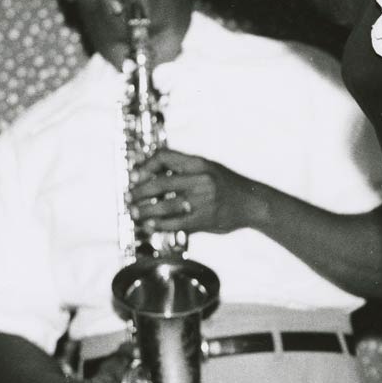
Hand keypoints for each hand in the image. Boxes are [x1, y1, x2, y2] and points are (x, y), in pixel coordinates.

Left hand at [130, 148, 263, 236]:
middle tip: (128, 198)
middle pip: (158, 184)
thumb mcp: (208, 167)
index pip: (164, 157)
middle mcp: (200, 180)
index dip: (144, 166)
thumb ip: (184, 168)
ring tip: (134, 213)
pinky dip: (158, 225)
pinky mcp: (204, 219)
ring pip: (163, 206)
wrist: (253, 202)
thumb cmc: (227, 185)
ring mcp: (203, 201)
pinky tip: (150, 225)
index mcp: (199, 163)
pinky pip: (175, 223)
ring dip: (143, 211)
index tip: (134, 175)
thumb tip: (152, 171)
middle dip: (138, 192)